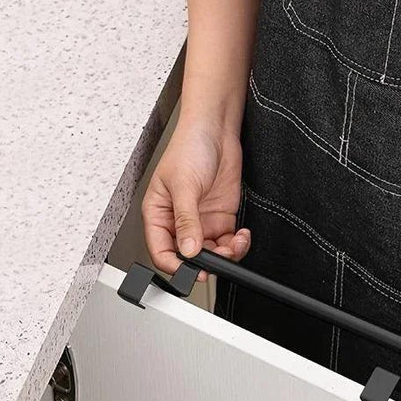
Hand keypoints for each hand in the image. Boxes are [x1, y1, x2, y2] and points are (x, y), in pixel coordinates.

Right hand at [142, 118, 249, 278]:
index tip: (191, 270)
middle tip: (218, 261)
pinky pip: (228, 242)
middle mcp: (179, 222)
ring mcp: (201, 221)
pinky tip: (241, 236)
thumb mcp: (184, 186)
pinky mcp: (221, 218)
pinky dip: (237, 244)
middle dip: (206, 262)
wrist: (216, 130)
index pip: (162, 251)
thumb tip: (188, 250)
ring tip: (234, 245)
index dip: (175, 266)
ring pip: (211, 252)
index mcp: (159, 215)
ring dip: (225, 255)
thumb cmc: (189, 147)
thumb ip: (186, 221)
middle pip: (189, 257)